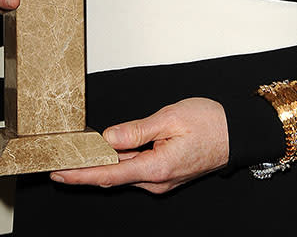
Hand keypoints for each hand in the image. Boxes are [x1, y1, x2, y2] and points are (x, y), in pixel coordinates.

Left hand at [50, 98, 228, 193]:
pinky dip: (119, 161)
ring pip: (124, 172)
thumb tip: (108, 138)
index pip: (109, 175)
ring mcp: (161, 180)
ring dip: (102, 164)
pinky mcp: (165, 173)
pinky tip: (107, 152)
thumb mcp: (171, 117)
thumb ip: (137, 130)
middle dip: (85, 169)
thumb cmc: (210, 122)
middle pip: (113, 176)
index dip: (81, 174)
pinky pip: (136, 168)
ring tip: (78, 153)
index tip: (59, 173)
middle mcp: (156, 180)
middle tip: (59, 160)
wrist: (237, 133)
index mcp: (156, 168)